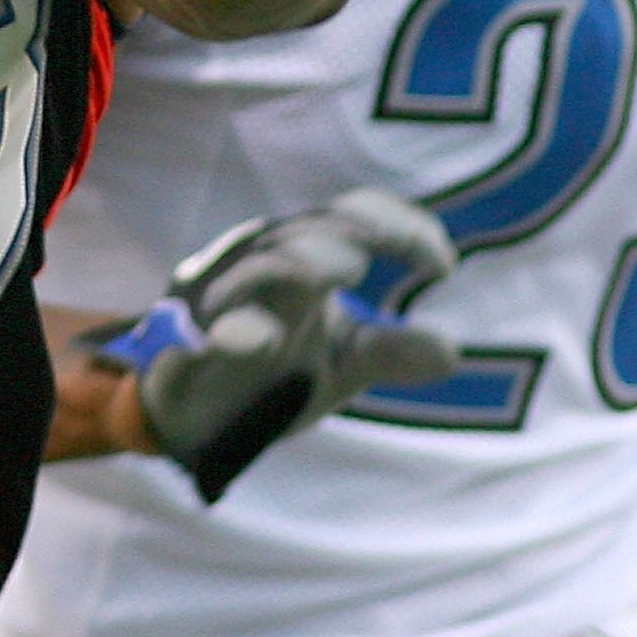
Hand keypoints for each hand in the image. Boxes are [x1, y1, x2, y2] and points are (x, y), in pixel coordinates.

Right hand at [87, 188, 457, 501]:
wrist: (190, 421)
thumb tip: (452, 352)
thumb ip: (388, 352)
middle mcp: (257, 265)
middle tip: (393, 255)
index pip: (349, 215)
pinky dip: (232, 329)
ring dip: (301, 260)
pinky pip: (204, 331)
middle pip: (304, 228)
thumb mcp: (338, 363)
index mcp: (297, 258)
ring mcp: (218, 302)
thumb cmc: (266, 374)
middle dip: (353, 231)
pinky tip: (262, 340)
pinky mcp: (184, 346)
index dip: (399, 225)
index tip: (442, 265)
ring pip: (255, 263)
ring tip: (348, 271)